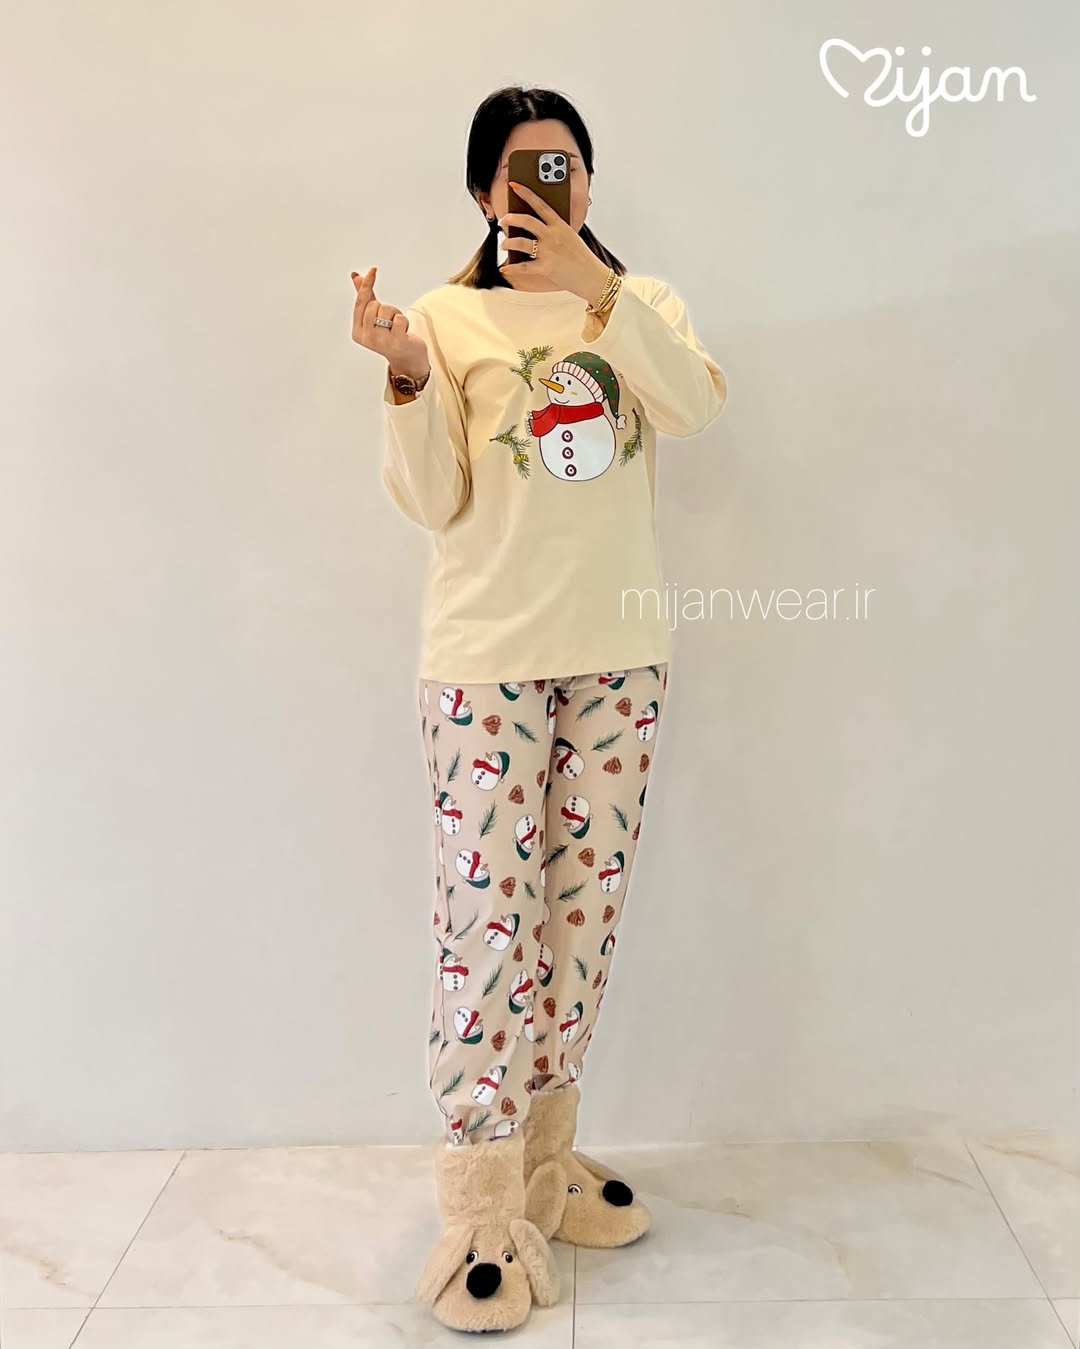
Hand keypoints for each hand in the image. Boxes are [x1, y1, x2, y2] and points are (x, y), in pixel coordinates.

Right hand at [350, 265, 429, 379]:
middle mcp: (367, 338)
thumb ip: (366, 298)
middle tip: (390, 321)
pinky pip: (400, 319)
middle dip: (386, 308)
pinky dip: (404, 321)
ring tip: (397, 327)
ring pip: (386, 310)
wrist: (408, 359)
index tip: (373, 270)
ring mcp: (381, 342)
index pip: (361, 302)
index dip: (367, 285)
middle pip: (374, 305)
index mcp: (358, 332)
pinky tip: (404, 331)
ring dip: (396, 314)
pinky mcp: (396, 342)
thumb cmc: (391, 336)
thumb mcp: (376, 317)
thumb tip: (356, 276)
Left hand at [498, 182, 610, 303]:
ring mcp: (548, 251)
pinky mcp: (545, 268)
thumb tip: (532, 227)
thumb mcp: (570, 236)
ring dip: (507, 242)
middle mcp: (552, 235)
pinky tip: (504, 268)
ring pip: (520, 242)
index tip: (514, 184)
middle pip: (526, 221)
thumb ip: (554, 229)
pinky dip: (511, 268)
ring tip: (504, 244)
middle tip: (503, 220)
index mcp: (559, 225)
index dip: (525, 193)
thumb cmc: (580, 257)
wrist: (592, 276)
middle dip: (510, 219)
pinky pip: (523, 267)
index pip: (540, 204)